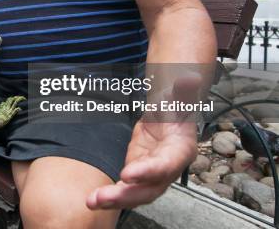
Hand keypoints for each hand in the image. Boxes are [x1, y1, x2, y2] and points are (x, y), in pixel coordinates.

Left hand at [86, 77, 198, 209]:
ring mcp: (151, 174)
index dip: (148, 172)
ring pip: (135, 193)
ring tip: (91, 202)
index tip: (128, 174)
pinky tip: (94, 199)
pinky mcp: (137, 173)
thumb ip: (181, 92)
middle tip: (101, 197)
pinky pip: (125, 188)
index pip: (165, 165)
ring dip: (114, 199)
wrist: (168, 114)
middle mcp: (166, 168)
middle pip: (148, 188)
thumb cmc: (175, 106)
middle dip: (125, 195)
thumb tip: (188, 78)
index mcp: (179, 151)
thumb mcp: (177, 97)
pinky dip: (110, 195)